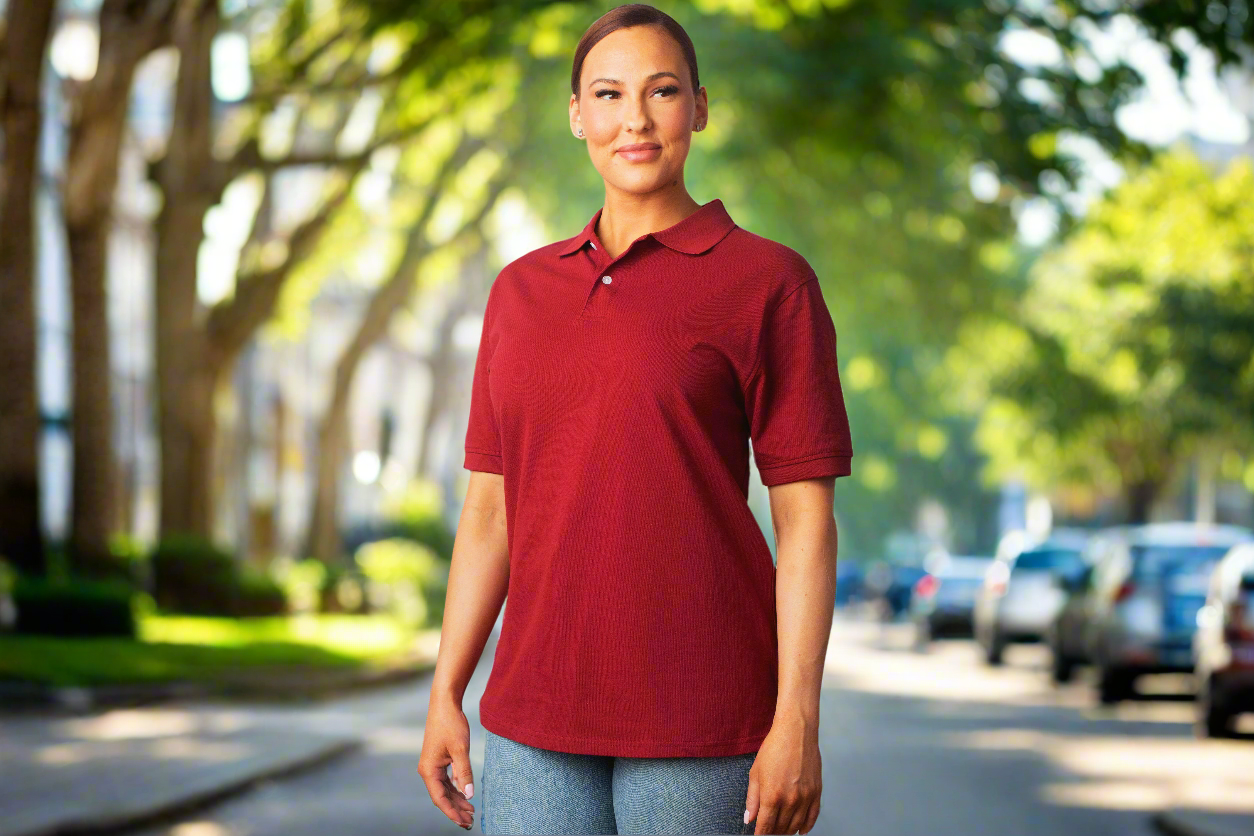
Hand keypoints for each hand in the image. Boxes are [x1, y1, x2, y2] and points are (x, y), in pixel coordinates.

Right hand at [418, 699, 476, 829]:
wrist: (444, 704)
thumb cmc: (451, 724)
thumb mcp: (460, 750)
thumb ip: (464, 773)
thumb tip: (469, 795)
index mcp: (429, 770)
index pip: (440, 799)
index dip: (452, 812)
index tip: (463, 822)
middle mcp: (428, 770)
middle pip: (442, 796)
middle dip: (455, 810)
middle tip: (470, 822)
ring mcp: (432, 765)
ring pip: (444, 789)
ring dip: (456, 800)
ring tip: (470, 811)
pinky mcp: (438, 760)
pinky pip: (446, 780)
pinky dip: (456, 788)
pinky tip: (465, 794)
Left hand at [744, 715, 821, 833]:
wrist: (796, 732)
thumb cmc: (774, 748)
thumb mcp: (756, 772)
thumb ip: (752, 799)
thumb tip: (749, 818)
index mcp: (772, 796)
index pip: (765, 826)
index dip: (761, 834)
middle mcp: (790, 800)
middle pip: (781, 828)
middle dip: (773, 833)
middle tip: (768, 832)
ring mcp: (805, 797)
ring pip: (796, 825)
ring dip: (788, 831)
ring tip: (781, 831)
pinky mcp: (816, 792)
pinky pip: (813, 817)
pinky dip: (806, 826)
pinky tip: (801, 830)